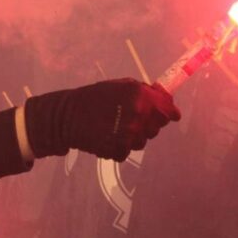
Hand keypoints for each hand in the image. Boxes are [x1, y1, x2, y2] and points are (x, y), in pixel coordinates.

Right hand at [24, 79, 180, 161]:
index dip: (169, 112)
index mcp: (141, 99)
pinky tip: (110, 136)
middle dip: (149, 122)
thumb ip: (145, 91)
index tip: (168, 114)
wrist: (67, 116)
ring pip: (144, 140)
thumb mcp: (121, 85)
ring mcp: (129, 137)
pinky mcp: (118, 151)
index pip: (169, 111)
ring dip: (136, 134)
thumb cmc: (95, 96)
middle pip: (157, 127)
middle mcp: (138, 118)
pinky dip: (121, 145)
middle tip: (133, 117)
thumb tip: (164, 98)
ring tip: (118, 126)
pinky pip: (128, 150)